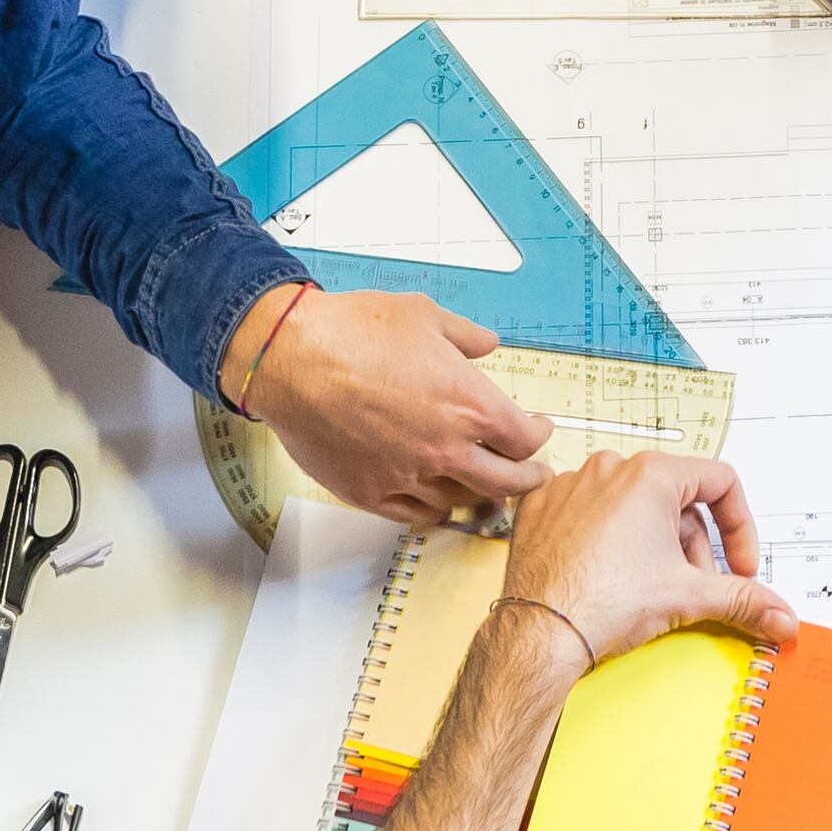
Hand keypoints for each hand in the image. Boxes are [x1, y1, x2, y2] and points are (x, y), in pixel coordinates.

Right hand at [234, 287, 550, 522]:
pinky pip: (416, 515)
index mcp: (469, 404)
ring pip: (462, 502)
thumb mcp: (423, 316)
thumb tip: (486, 344)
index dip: (539, 437)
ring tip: (485, 487)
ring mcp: (408, 477)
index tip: (539, 431)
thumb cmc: (353, 333)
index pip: (525, 439)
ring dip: (480, 495)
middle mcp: (446, 448)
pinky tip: (437, 500)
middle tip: (534, 475)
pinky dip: (434, 509)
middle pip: (507, 482)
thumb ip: (465, 336)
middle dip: (528, 478)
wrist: (292, 359)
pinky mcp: (371, 493)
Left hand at [498, 449, 793, 663]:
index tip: (738, 565)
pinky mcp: (540, 507)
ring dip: (652, 543)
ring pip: (631, 506)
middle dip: (693, 546)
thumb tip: (783, 617)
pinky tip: (606, 573)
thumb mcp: (689, 597)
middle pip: (676, 500)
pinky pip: (587, 513)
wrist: (539, 633)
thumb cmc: (604, 602)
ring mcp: (570, 485)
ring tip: (649, 586)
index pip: (721, 483)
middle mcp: (609, 468)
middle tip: (695, 587)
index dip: (740, 528)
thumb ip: (745, 600)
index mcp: (651, 474)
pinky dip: (605, 540)